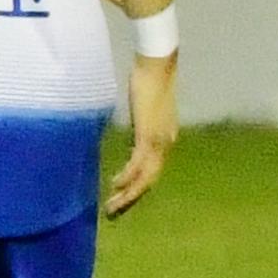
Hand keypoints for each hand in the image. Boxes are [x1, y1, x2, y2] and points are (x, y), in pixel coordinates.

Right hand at [102, 52, 179, 216]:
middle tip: (115, 213)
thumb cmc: (149, 80)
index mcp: (166, 138)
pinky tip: (115, 185)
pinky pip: (138, 163)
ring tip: (112, 207)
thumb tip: (134, 136)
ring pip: (145, 177)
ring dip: (128, 194)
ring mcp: (158, 140)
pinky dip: (127, 177)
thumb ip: (141, 125)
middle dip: (132, 198)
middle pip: (150, 179)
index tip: (123, 198)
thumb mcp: (145, 110)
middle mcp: (165, 143)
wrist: (157, 64)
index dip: (138, 187)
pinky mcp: (148, 134)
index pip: (153, 170)